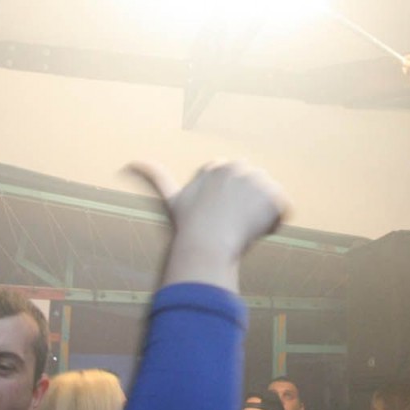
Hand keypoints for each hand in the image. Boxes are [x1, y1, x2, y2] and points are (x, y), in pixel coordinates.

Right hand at [126, 161, 288, 291]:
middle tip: (227, 226)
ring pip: (267, 201)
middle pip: (252, 190)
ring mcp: (257, 179)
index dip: (227, 204)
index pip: (233, 184)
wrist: (206, 246)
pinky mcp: (274, 195)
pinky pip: (282, 211)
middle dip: (245, 207)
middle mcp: (238, 166)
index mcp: (217, 166)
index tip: (216, 217)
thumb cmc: (187, 227)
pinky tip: (255, 232)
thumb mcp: (170, 199)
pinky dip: (273, 224)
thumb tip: (127, 163)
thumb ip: (152, 177)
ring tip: (239, 230)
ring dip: (259, 216)